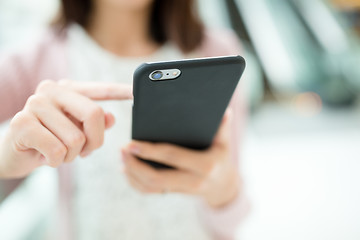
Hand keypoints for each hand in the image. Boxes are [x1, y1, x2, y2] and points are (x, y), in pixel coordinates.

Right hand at [0, 80, 131, 177]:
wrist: (12, 154)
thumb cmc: (49, 141)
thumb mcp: (76, 133)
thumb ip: (94, 124)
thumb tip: (111, 117)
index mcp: (68, 90)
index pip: (100, 89)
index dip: (120, 90)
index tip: (137, 91)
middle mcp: (51, 91)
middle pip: (94, 114)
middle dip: (95, 141)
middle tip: (84, 152)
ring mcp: (35, 104)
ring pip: (76, 139)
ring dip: (71, 155)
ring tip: (58, 152)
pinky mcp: (22, 123)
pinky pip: (58, 150)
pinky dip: (56, 161)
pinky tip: (45, 157)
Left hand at [121, 110, 240, 207]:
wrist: (224, 187)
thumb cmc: (222, 158)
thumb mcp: (225, 143)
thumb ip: (223, 126)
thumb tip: (224, 110)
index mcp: (205, 165)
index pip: (173, 157)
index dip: (150, 151)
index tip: (132, 144)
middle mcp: (193, 181)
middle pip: (157, 178)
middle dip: (135, 165)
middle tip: (122, 150)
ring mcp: (183, 190)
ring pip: (151, 188)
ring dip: (133, 174)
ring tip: (121, 158)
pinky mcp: (174, 193)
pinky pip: (151, 193)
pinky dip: (136, 183)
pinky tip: (127, 171)